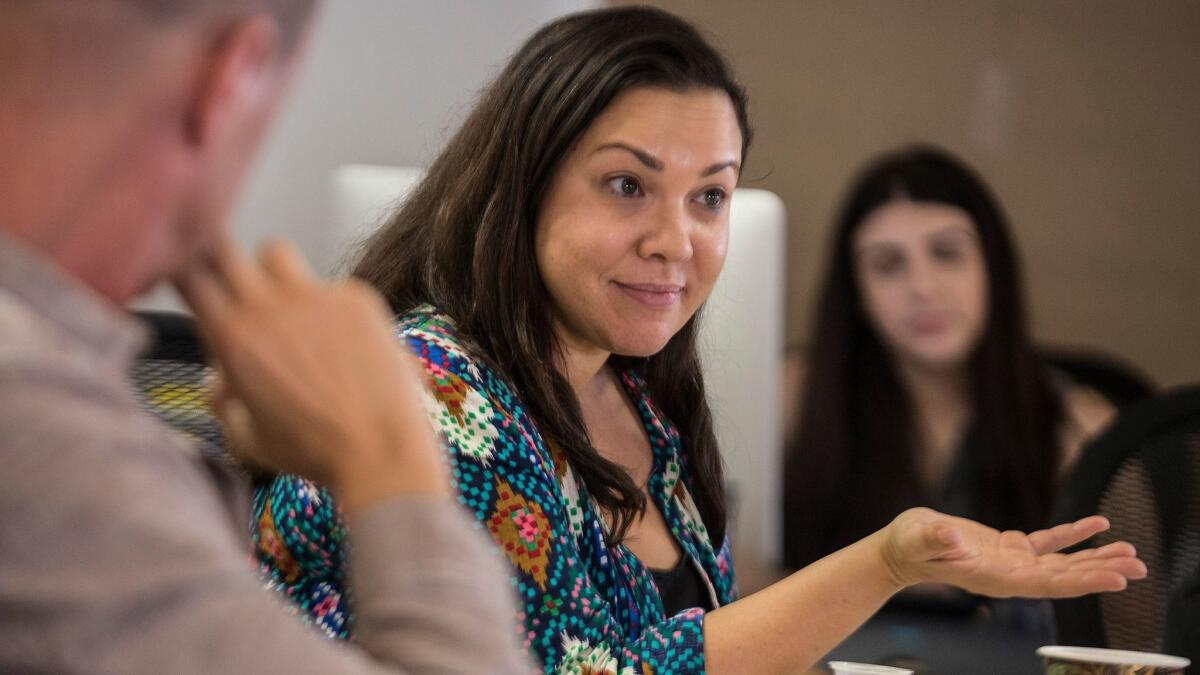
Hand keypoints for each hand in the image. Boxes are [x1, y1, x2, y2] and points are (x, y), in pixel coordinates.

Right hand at [174, 238, 447, 512]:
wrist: (379, 449)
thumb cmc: (311, 450)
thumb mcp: (246, 435)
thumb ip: (221, 399)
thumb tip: (216, 376)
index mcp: (230, 336)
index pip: (187, 273)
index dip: (183, 270)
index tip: (189, 278)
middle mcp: (267, 306)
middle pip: (222, 247)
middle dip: (219, 259)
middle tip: (230, 281)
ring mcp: (314, 295)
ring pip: (275, 253)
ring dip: (271, 272)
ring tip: (287, 308)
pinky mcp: (356, 296)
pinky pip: (329, 285)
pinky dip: (330, 306)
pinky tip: (348, 344)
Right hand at [879, 507, 1146, 597]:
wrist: (901, 548)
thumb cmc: (907, 545)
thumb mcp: (917, 538)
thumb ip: (935, 537)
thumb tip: (952, 535)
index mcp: (994, 577)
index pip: (1047, 584)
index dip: (1082, 583)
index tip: (1116, 580)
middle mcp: (1010, 575)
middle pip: (1064, 577)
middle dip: (1101, 571)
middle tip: (1138, 565)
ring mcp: (1012, 562)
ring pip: (1063, 563)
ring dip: (1096, 557)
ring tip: (1130, 550)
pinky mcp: (1010, 547)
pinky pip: (1050, 542)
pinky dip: (1074, 535)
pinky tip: (1097, 525)